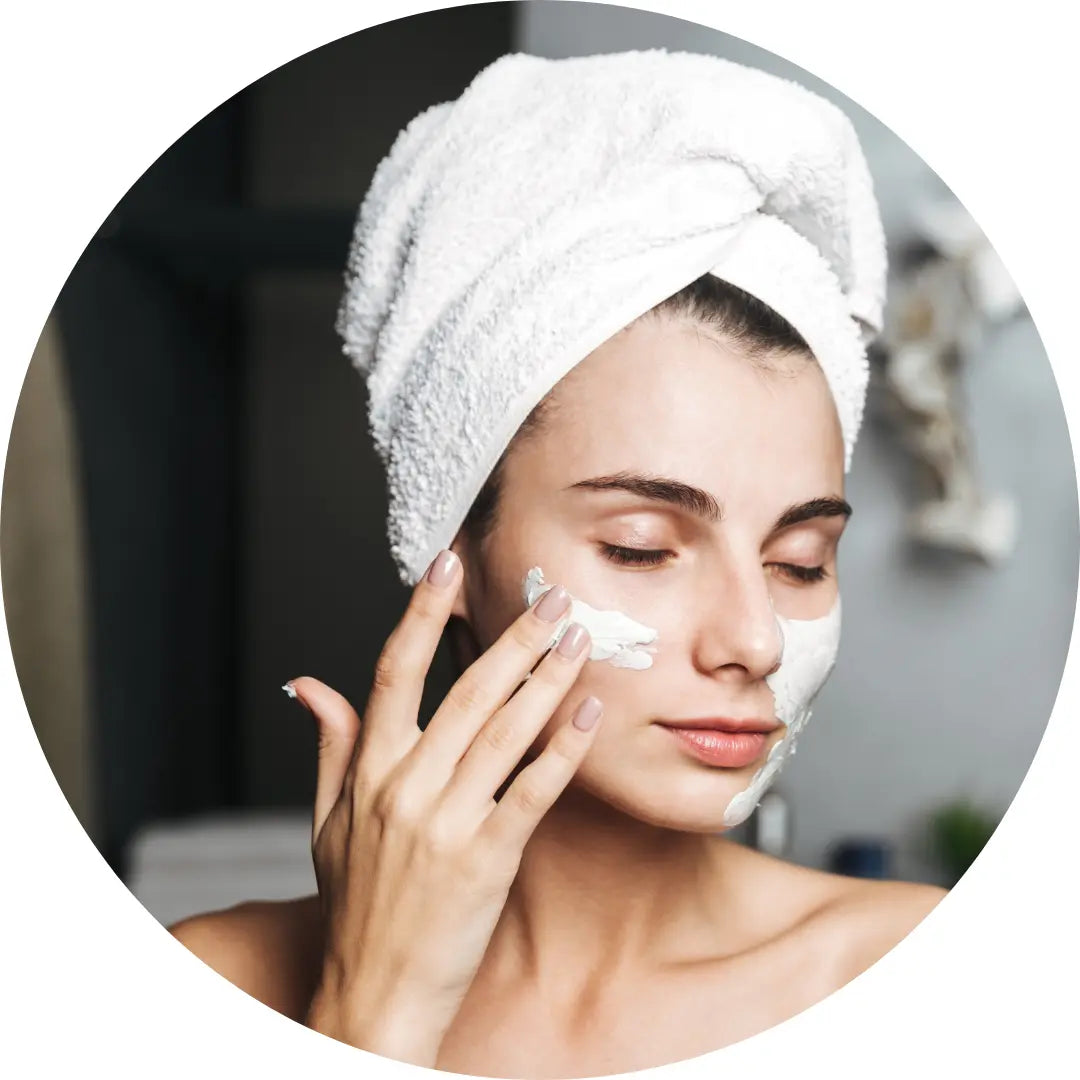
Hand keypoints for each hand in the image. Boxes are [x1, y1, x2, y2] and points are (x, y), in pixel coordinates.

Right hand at [290, 549, 602, 1063]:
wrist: (375, 993)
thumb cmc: (357, 906)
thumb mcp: (325, 823)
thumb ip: (328, 745)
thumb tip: (307, 685)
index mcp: (368, 771)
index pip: (393, 671)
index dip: (422, 612)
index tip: (448, 564)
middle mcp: (406, 787)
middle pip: (467, 692)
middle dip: (514, 638)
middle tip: (552, 595)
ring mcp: (448, 823)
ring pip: (505, 731)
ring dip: (547, 678)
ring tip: (579, 637)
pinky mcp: (488, 859)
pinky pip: (533, 791)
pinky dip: (564, 748)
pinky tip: (588, 711)